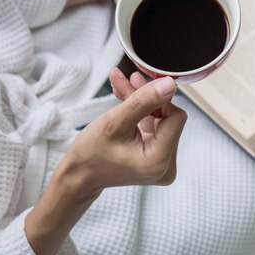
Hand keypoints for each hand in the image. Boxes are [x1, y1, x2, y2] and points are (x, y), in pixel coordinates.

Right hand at [25, 69, 185, 254]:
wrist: (79, 176)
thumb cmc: (91, 155)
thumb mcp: (115, 122)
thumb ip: (144, 101)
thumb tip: (170, 84)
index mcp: (159, 161)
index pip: (176, 118)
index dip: (160, 99)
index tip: (141, 86)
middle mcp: (166, 166)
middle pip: (167, 118)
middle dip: (146, 97)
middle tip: (128, 77)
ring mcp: (163, 163)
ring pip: (159, 120)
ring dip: (141, 102)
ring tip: (122, 82)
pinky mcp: (157, 157)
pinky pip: (154, 128)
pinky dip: (140, 113)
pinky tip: (125, 96)